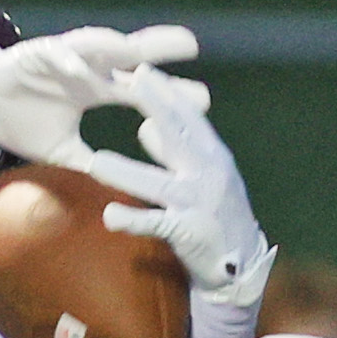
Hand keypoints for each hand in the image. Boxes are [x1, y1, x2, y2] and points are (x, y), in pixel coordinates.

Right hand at [0, 25, 199, 165]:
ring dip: (119, 45)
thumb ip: (87, 163)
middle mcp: (87, 68)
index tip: (205, 99)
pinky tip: (82, 68)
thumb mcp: (61, 150)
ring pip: (98, 46)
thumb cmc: (20, 123)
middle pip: (130, 56)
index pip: (141, 88)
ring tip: (140, 48)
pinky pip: (55, 56)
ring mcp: (64, 58)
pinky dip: (68, 61)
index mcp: (96, 87)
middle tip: (191, 46)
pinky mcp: (36, 55)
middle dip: (158, 49)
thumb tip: (112, 189)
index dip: (171, 93)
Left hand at [81, 64, 273, 307]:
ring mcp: (199, 204)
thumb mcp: (198, 178)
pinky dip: (133, 220)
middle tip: (129, 81)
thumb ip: (172, 154)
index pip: (187, 118)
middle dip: (154, 106)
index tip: (141, 69)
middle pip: (179, 135)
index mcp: (212, 157)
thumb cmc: (214, 218)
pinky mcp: (189, 233)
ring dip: (126, 173)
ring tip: (95, 163)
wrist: (241, 269)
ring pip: (158, 184)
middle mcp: (209, 174)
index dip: (164, 93)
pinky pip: (156, 225)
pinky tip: (110, 217)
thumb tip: (145, 126)